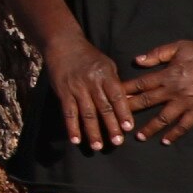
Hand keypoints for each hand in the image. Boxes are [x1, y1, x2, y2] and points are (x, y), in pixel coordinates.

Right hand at [47, 34, 138, 152]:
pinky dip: (72, 127)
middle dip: (111, 126)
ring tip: (98, 147)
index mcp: (106, 75)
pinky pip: (68, 113)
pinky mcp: (63, 92)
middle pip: (103, 108)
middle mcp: (92, 82)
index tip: (129, 128)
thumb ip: (115, 84)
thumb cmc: (89, 56)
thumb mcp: (107, 65)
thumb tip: (127, 102)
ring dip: (92, 132)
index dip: (123, 113)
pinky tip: (76, 139)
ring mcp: (77, 88)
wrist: (63, 45)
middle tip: (117, 142)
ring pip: (86, 113)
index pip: (117, 97)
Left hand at [124, 39, 192, 144]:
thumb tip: (138, 60)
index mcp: (166, 74)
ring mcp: (186, 101)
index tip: (111, 98)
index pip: (140, 84)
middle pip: (146, 102)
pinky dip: (175, 134)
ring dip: (150, 128)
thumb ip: (157, 54)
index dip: (125, 91)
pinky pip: (185, 125)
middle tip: (116, 121)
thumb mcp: (178, 46)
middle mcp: (173, 90)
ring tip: (139, 136)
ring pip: (163, 118)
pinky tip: (166, 141)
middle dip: (130, 111)